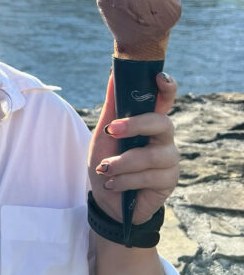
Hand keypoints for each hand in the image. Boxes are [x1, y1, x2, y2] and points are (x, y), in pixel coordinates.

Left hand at [88, 71, 179, 224]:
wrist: (106, 201)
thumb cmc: (107, 162)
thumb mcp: (104, 134)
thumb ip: (112, 106)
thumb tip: (113, 73)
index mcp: (149, 122)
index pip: (164, 99)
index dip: (167, 87)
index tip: (158, 77)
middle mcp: (163, 138)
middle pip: (162, 122)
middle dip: (135, 125)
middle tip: (111, 131)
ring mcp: (169, 159)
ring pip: (150, 155)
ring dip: (122, 163)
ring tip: (105, 170)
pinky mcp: (169, 180)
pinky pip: (147, 177)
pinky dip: (123, 180)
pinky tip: (114, 184)